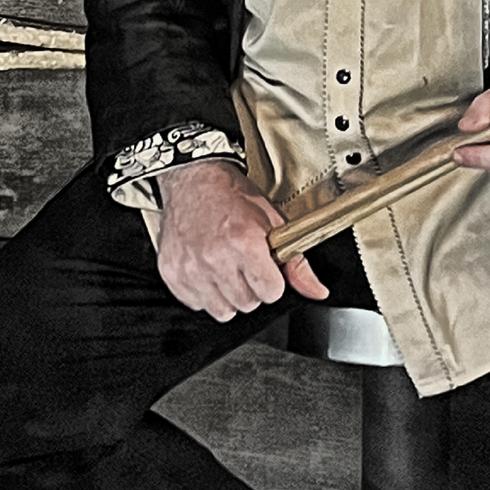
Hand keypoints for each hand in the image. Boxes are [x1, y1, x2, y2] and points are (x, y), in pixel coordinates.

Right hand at [155, 160, 327, 320]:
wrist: (194, 179)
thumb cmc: (233, 195)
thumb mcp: (273, 221)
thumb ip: (296, 261)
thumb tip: (316, 290)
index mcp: (244, 243)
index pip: (271, 293)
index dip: (272, 279)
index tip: (264, 266)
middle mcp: (216, 259)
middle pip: (247, 304)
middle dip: (251, 286)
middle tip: (244, 263)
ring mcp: (191, 269)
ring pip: (222, 310)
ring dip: (228, 294)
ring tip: (225, 267)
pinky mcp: (172, 274)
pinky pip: (197, 304)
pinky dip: (204, 292)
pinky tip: (207, 269)